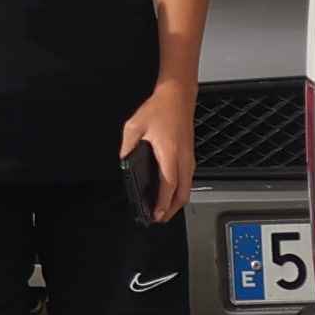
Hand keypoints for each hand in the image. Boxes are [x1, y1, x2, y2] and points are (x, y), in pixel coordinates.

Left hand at [120, 82, 196, 229]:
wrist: (178, 97)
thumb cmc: (159, 109)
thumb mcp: (134, 127)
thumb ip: (128, 146)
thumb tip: (124, 161)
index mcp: (170, 154)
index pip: (168, 187)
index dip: (162, 204)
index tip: (156, 215)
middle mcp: (183, 159)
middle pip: (182, 193)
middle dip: (171, 209)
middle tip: (158, 218)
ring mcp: (189, 158)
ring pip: (187, 188)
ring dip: (176, 202)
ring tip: (163, 210)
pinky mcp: (189, 156)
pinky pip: (187, 179)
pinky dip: (179, 191)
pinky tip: (169, 193)